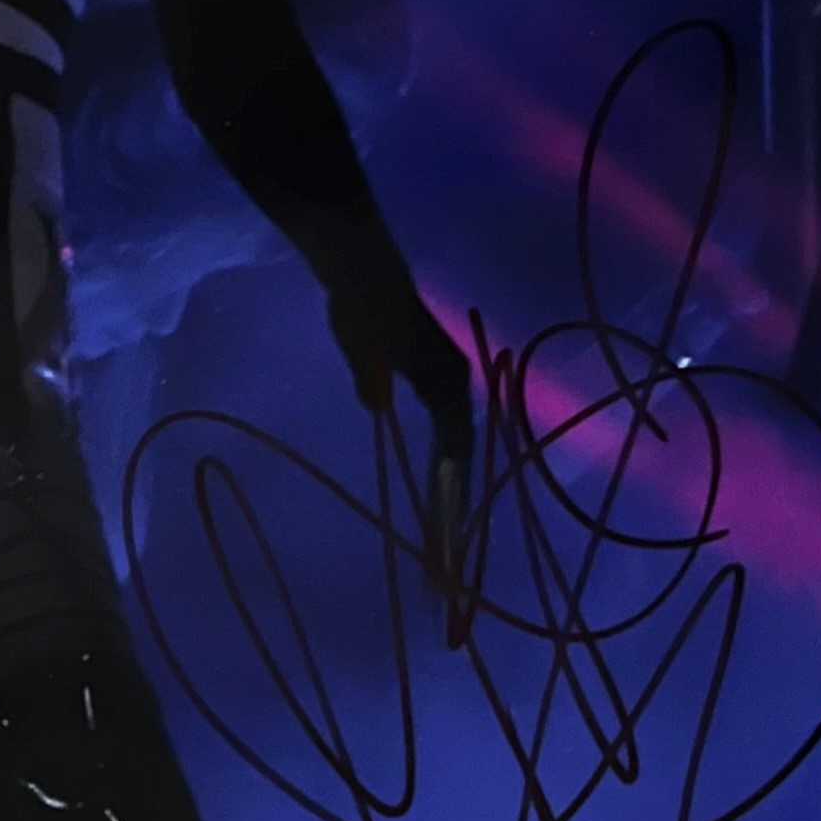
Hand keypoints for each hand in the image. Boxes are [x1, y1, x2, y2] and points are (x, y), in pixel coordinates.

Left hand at [327, 264, 473, 599]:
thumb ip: (373, 378)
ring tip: (442, 524)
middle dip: (453, 501)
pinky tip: (430, 477)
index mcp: (449, 385)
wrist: (362, 271)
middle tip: (443, 549)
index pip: (454, 454)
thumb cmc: (363, 312)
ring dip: (447, 483)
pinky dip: (437, 459)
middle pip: (459, 455)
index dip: (450, 497)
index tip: (444, 539)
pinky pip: (440, 429)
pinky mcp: (428, 376)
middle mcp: (456, 386)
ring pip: (452, 445)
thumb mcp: (365, 349)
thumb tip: (378, 403)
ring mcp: (445, 381)